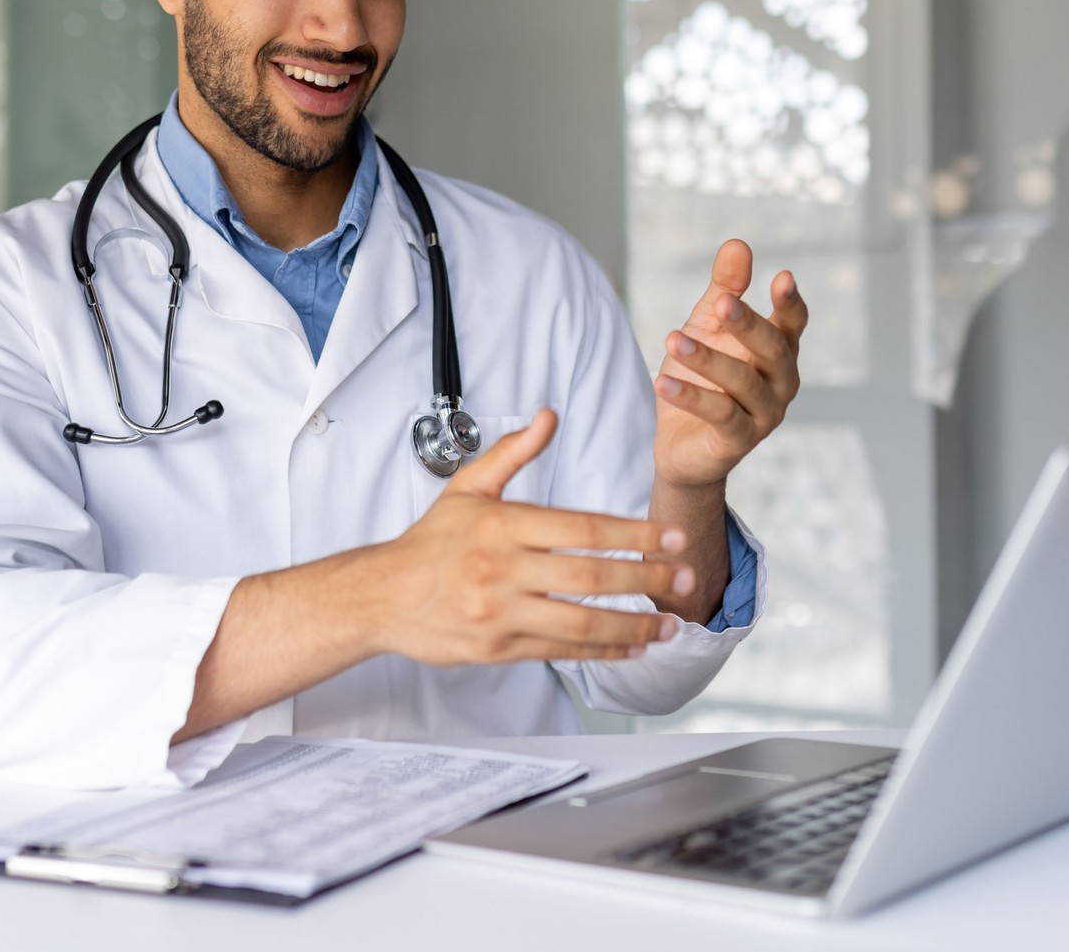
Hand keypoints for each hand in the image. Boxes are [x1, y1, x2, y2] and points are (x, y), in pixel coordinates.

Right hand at [362, 410, 692, 664]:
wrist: (381, 596)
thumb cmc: (429, 543)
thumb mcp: (466, 488)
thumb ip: (512, 453)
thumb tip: (548, 416)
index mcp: (502, 525)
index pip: (582, 528)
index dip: (633, 534)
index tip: (671, 537)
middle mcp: (503, 570)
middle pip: (590, 577)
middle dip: (646, 578)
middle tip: (686, 576)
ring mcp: (501, 613)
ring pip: (581, 623)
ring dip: (633, 625)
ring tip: (669, 624)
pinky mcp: (499, 648)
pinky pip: (561, 652)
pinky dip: (602, 652)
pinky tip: (631, 647)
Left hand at [654, 239, 806, 490]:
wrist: (680, 442)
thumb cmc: (702, 377)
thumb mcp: (708, 327)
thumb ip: (724, 288)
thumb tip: (738, 243)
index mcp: (779, 351)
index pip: (793, 323)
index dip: (790, 302)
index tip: (782, 276)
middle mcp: (781, 383)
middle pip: (773, 349)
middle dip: (748, 324)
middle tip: (720, 302)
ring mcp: (764, 415)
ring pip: (743, 382)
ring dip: (707, 360)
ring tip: (672, 339)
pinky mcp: (738, 441)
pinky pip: (720, 416)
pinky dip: (691, 398)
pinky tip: (663, 381)